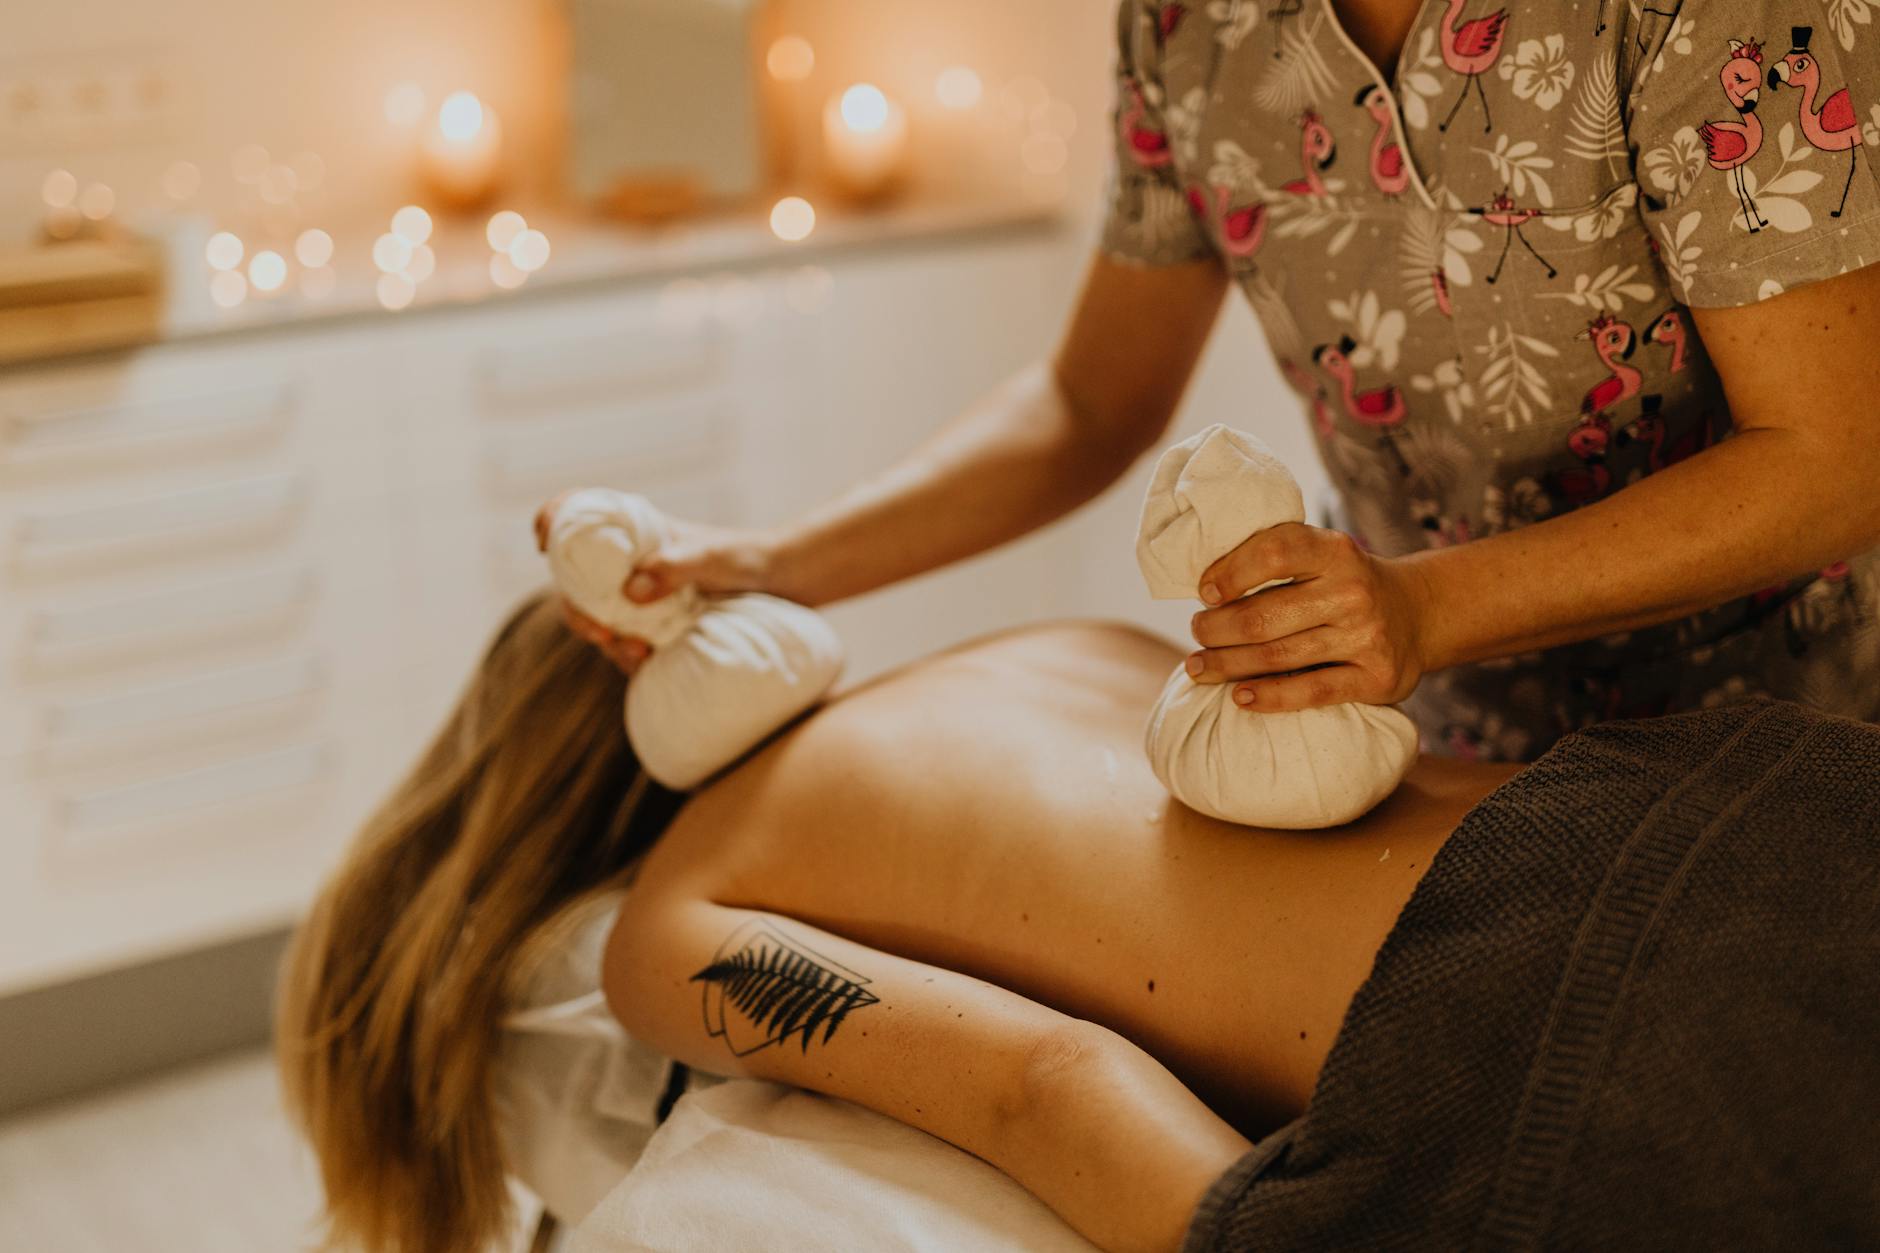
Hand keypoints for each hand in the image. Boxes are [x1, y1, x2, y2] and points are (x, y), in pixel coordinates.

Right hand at [533, 490, 779, 675]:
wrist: (784, 583)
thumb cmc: (746, 558)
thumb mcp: (711, 557)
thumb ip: (674, 567)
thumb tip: (631, 592)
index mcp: (635, 530)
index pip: (578, 513)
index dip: (552, 522)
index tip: (544, 544)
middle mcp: (629, 561)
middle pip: (576, 581)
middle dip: (577, 610)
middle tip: (600, 634)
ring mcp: (640, 594)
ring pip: (599, 617)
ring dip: (605, 640)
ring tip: (634, 656)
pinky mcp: (656, 624)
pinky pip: (626, 643)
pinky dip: (626, 657)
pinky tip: (644, 667)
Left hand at [1183, 523, 1431, 710]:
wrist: (1419, 613)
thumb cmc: (1345, 584)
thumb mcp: (1322, 555)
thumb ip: (1276, 559)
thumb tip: (1205, 590)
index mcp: (1335, 551)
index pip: (1274, 551)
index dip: (1230, 572)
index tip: (1204, 592)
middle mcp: (1353, 592)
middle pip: (1263, 615)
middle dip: (1216, 629)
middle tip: (1197, 634)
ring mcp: (1367, 636)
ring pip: (1278, 656)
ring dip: (1227, 664)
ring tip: (1200, 667)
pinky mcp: (1376, 678)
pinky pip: (1311, 691)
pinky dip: (1269, 697)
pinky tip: (1239, 696)